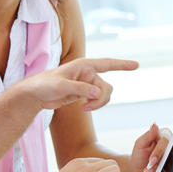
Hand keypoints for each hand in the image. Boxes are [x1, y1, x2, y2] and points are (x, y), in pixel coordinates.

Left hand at [20, 58, 137, 111]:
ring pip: (104, 94)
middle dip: (102, 99)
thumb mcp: (61, 86)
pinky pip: (97, 100)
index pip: (107, 63)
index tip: (137, 65)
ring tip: (84, 108)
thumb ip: (80, 88)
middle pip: (107, 86)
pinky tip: (82, 108)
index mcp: (84, 65)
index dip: (122, 64)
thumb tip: (98, 92)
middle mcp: (88, 73)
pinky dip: (93, 106)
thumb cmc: (45, 84)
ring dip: (97, 104)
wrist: (35, 94)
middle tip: (89, 107)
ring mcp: (87, 83)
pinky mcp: (84, 93)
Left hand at [130, 123, 171, 171]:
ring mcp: (170, 154)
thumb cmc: (139, 153)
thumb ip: (148, 135)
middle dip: (156, 163)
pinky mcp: (169, 164)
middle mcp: (168, 144)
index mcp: (162, 135)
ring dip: (156, 170)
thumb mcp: (140, 143)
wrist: (137, 167)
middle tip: (147, 169)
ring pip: (167, 163)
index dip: (159, 152)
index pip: (165, 142)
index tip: (151, 161)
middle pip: (168, 153)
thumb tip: (154, 125)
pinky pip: (167, 169)